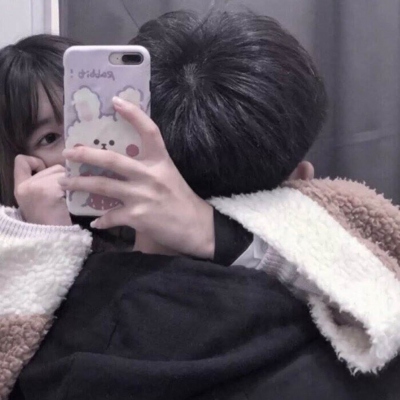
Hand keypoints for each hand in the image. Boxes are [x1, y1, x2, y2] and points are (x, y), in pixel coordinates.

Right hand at [14, 155, 71, 225]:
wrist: (55, 244)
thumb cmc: (52, 224)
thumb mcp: (38, 201)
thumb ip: (42, 183)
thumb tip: (64, 166)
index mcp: (20, 188)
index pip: (21, 161)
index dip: (35, 162)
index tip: (44, 173)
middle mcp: (25, 186)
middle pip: (53, 167)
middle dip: (63, 178)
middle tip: (64, 197)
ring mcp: (37, 188)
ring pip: (63, 173)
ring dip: (72, 183)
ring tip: (69, 200)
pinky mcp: (51, 192)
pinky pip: (70, 182)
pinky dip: (76, 190)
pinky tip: (74, 202)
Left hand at [59, 97, 213, 258]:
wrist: (196, 226)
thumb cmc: (182, 199)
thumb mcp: (168, 175)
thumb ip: (148, 167)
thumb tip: (121, 164)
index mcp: (160, 161)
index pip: (149, 131)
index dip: (133, 114)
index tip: (115, 101)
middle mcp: (150, 175)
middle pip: (112, 160)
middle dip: (85, 155)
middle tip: (67, 152)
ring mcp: (142, 196)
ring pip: (102, 186)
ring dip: (79, 184)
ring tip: (65, 182)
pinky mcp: (137, 217)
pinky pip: (111, 216)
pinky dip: (101, 220)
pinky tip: (94, 222)